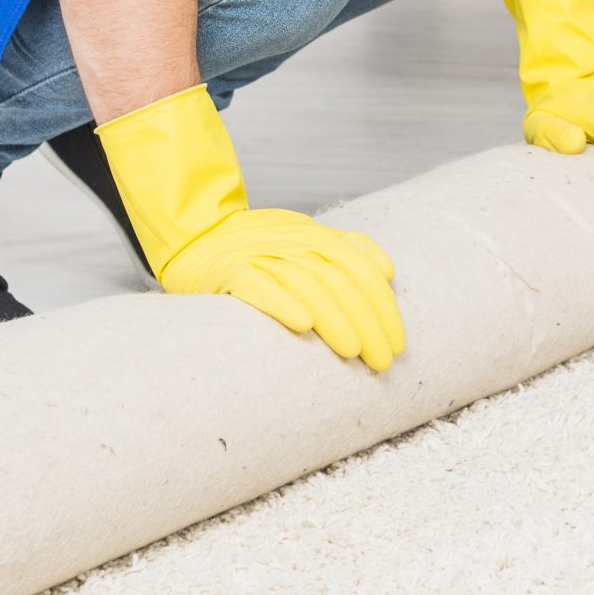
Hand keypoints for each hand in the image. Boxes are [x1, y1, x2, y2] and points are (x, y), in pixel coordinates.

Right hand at [93, 82, 405, 370]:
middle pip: (338, 279)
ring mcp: (259, 254)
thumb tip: (387, 272)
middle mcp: (291, 241)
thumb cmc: (258, 248)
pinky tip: (303, 325)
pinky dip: (281, 303)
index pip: (359, 269)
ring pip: (305, 283)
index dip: (382, 307)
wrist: (197, 236)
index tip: (396, 343)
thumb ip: (346, 248)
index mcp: (314, 235)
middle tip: (381, 360)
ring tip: (354, 351)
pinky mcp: (228, 270)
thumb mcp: (305, 239)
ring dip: (334, 318)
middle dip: (366, 321)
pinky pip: (257, 285)